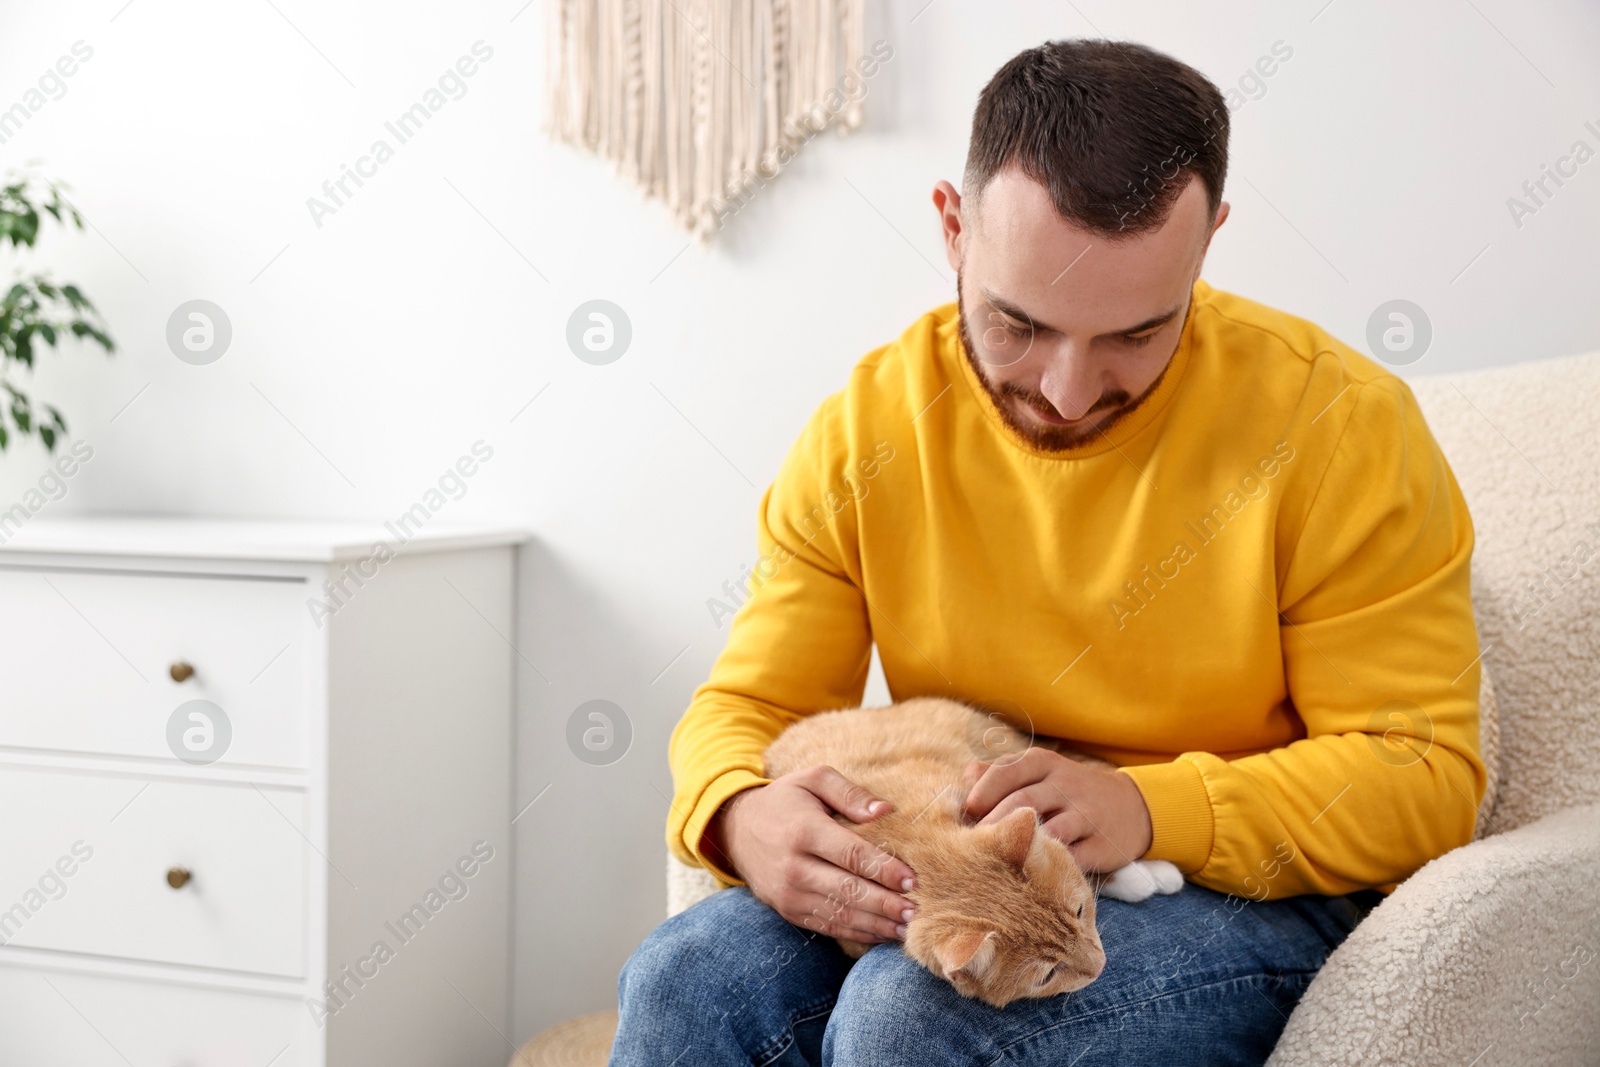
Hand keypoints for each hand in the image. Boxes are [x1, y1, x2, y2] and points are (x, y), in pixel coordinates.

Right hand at [704, 766, 917, 943]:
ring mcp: (789, 894)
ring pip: (839, 915)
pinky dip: (856, 933)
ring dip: (875, 924)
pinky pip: (827, 926)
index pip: (851, 855)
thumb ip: (849, 792)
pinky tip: (881, 933)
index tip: (913, 879)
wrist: (736, 830)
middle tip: (916, 911)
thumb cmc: (785, 800)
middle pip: (848, 890)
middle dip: (885, 904)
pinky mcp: (788, 911)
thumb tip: (885, 810)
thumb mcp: (813, 780)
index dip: (884, 869)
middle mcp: (794, 867)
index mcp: (804, 831)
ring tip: (906, 928)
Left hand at [961, 748, 1152, 872]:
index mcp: (1043, 762)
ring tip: (996, 859)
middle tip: (973, 844)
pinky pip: (1070, 858)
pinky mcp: (1100, 845)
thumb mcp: (1038, 772)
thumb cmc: (1067, 791)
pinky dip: (1047, 866)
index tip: (966, 815)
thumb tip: (965, 780)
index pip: (1006, 771)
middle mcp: (1065, 784)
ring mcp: (1086, 814)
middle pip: (1022, 801)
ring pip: (1048, 829)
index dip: (981, 793)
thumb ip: (999, 773)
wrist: (1131, 808)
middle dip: (993, 823)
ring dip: (1018, 844)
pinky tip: (1027, 874)